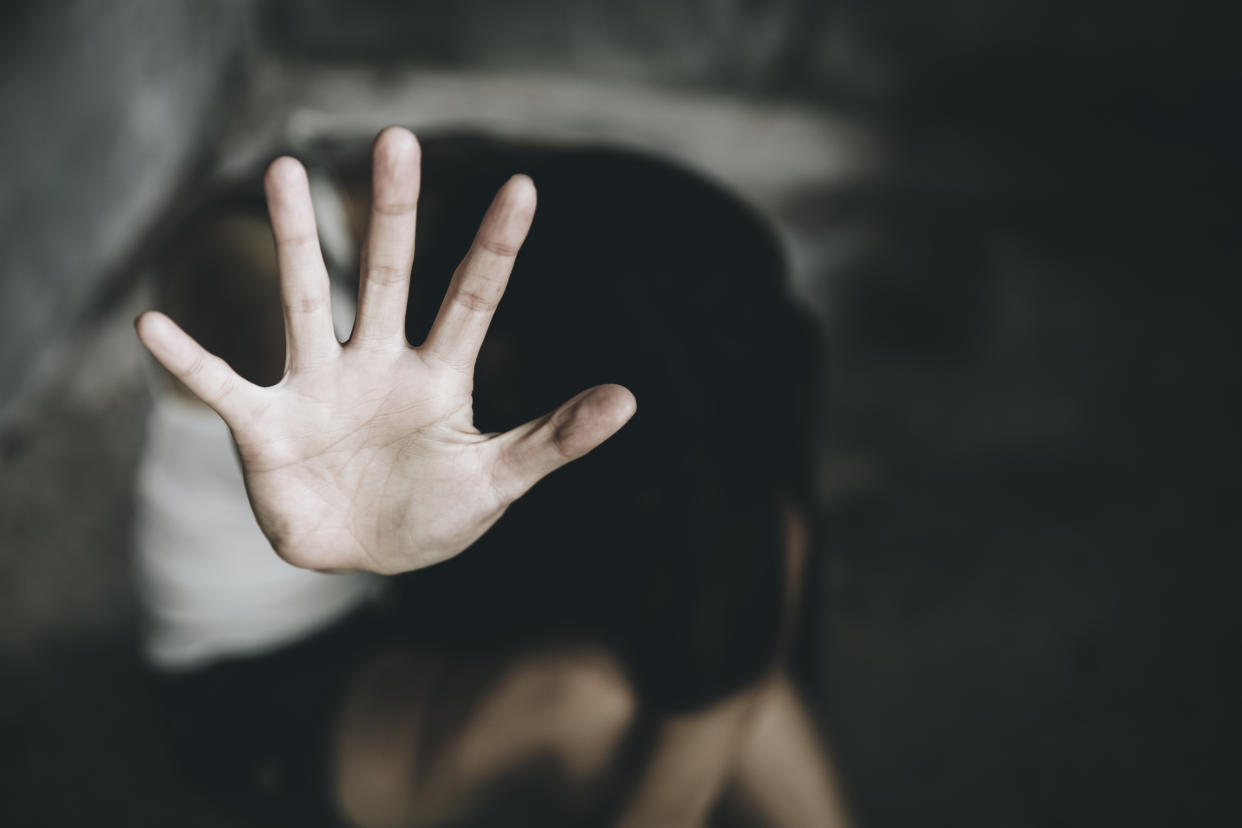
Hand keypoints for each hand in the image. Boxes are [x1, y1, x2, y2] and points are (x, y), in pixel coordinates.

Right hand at [136, 127, 635, 573]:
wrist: (364, 555)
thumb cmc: (433, 513)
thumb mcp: (498, 478)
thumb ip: (555, 437)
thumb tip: (630, 397)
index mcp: (438, 376)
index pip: (472, 299)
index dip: (496, 248)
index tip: (524, 186)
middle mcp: (375, 364)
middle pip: (386, 275)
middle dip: (393, 214)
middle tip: (398, 140)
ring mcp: (318, 387)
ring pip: (304, 301)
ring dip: (293, 242)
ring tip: (282, 170)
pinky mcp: (267, 427)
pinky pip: (222, 388)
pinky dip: (190, 362)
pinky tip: (151, 325)